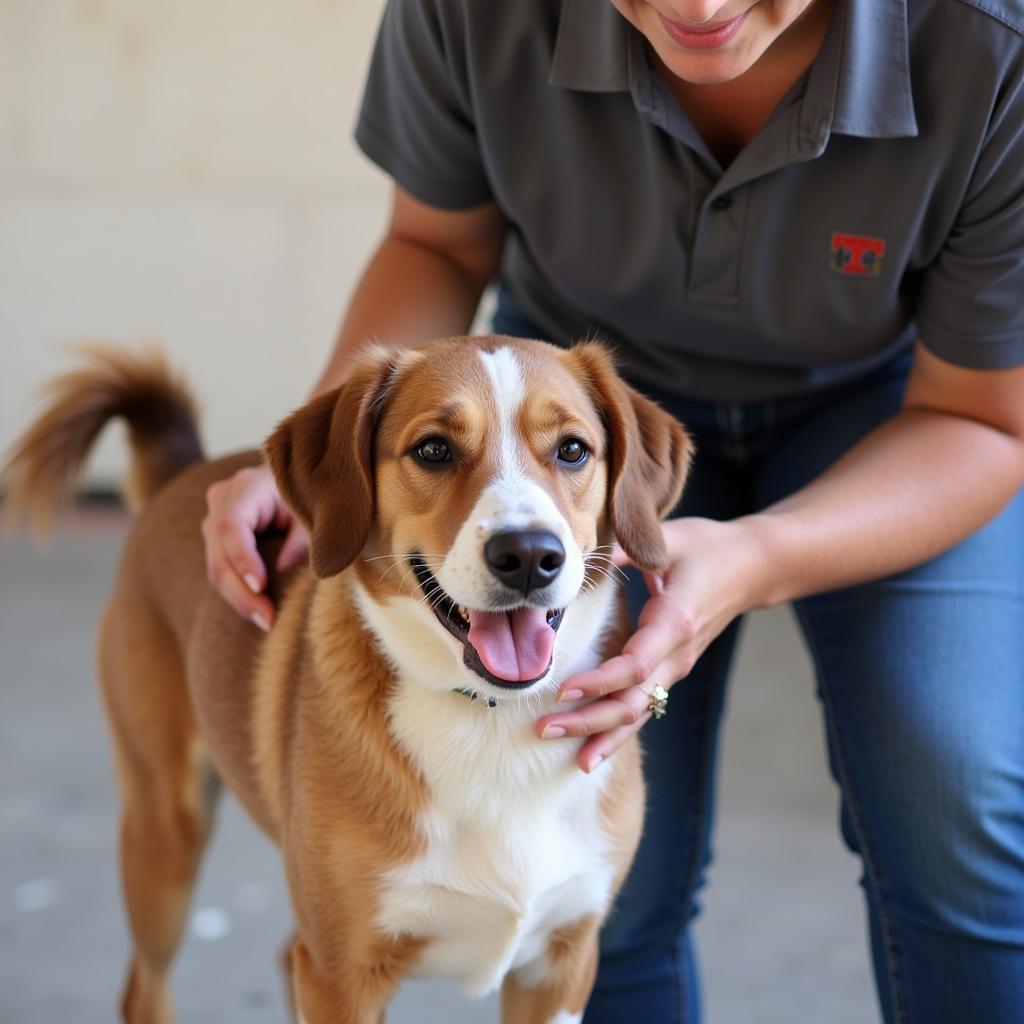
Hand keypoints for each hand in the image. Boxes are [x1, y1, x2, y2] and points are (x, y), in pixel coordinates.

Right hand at [201, 463, 308, 629]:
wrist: (300, 483)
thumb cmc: (311, 496)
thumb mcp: (312, 512)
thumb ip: (301, 537)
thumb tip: (282, 569)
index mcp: (247, 486)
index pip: (230, 526)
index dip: (242, 559)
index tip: (260, 587)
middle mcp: (223, 499)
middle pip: (219, 553)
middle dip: (241, 591)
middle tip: (268, 619)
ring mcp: (215, 518)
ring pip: (216, 567)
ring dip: (239, 598)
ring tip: (267, 620)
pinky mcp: (217, 538)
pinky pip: (222, 571)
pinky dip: (238, 593)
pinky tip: (259, 612)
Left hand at [536, 517, 766, 772]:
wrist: (751, 567)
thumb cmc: (707, 548)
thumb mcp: (670, 538)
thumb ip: (627, 547)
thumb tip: (582, 552)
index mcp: (675, 621)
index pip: (634, 666)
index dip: (599, 682)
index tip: (563, 690)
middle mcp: (678, 654)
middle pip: (633, 702)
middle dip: (588, 720)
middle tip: (543, 727)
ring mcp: (677, 667)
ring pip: (638, 713)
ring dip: (600, 734)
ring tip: (564, 750)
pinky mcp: (672, 671)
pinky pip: (643, 708)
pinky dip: (617, 732)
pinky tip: (590, 751)